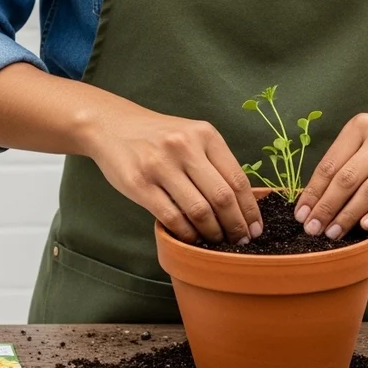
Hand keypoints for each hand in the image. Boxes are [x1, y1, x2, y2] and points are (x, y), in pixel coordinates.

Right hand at [84, 106, 261, 244]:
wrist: (112, 126)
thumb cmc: (158, 136)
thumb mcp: (192, 136)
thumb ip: (214, 162)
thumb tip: (242, 204)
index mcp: (205, 135)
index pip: (238, 179)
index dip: (250, 209)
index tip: (255, 228)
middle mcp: (185, 147)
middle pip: (222, 197)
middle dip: (236, 226)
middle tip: (240, 241)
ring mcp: (160, 165)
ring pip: (199, 210)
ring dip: (213, 233)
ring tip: (217, 241)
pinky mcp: (139, 184)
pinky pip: (172, 217)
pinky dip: (187, 233)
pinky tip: (193, 238)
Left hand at [295, 102, 367, 239]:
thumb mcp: (366, 135)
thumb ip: (344, 159)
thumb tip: (315, 199)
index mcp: (361, 125)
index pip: (330, 164)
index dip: (313, 192)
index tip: (301, 214)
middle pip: (347, 179)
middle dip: (326, 208)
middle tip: (313, 229)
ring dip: (348, 216)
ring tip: (334, 233)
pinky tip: (365, 226)